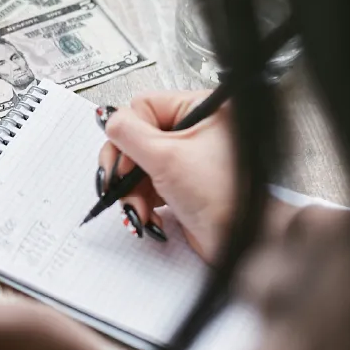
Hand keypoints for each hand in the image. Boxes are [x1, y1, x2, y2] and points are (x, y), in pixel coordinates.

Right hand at [98, 91, 234, 261]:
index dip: (128, 134)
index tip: (126, 162)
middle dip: (125, 168)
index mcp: (200, 110)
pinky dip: (142, 201)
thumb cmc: (224, 197)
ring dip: (131, 191)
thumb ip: (128, 133)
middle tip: (120, 184)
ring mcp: (187, 158)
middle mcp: (194, 130)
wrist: (243, 243)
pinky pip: (146, 184)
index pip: (143, 107)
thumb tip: (106, 118)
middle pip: (136, 137)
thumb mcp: (165, 157)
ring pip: (137, 164)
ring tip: (139, 211)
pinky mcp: (181, 183)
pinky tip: (148, 217)